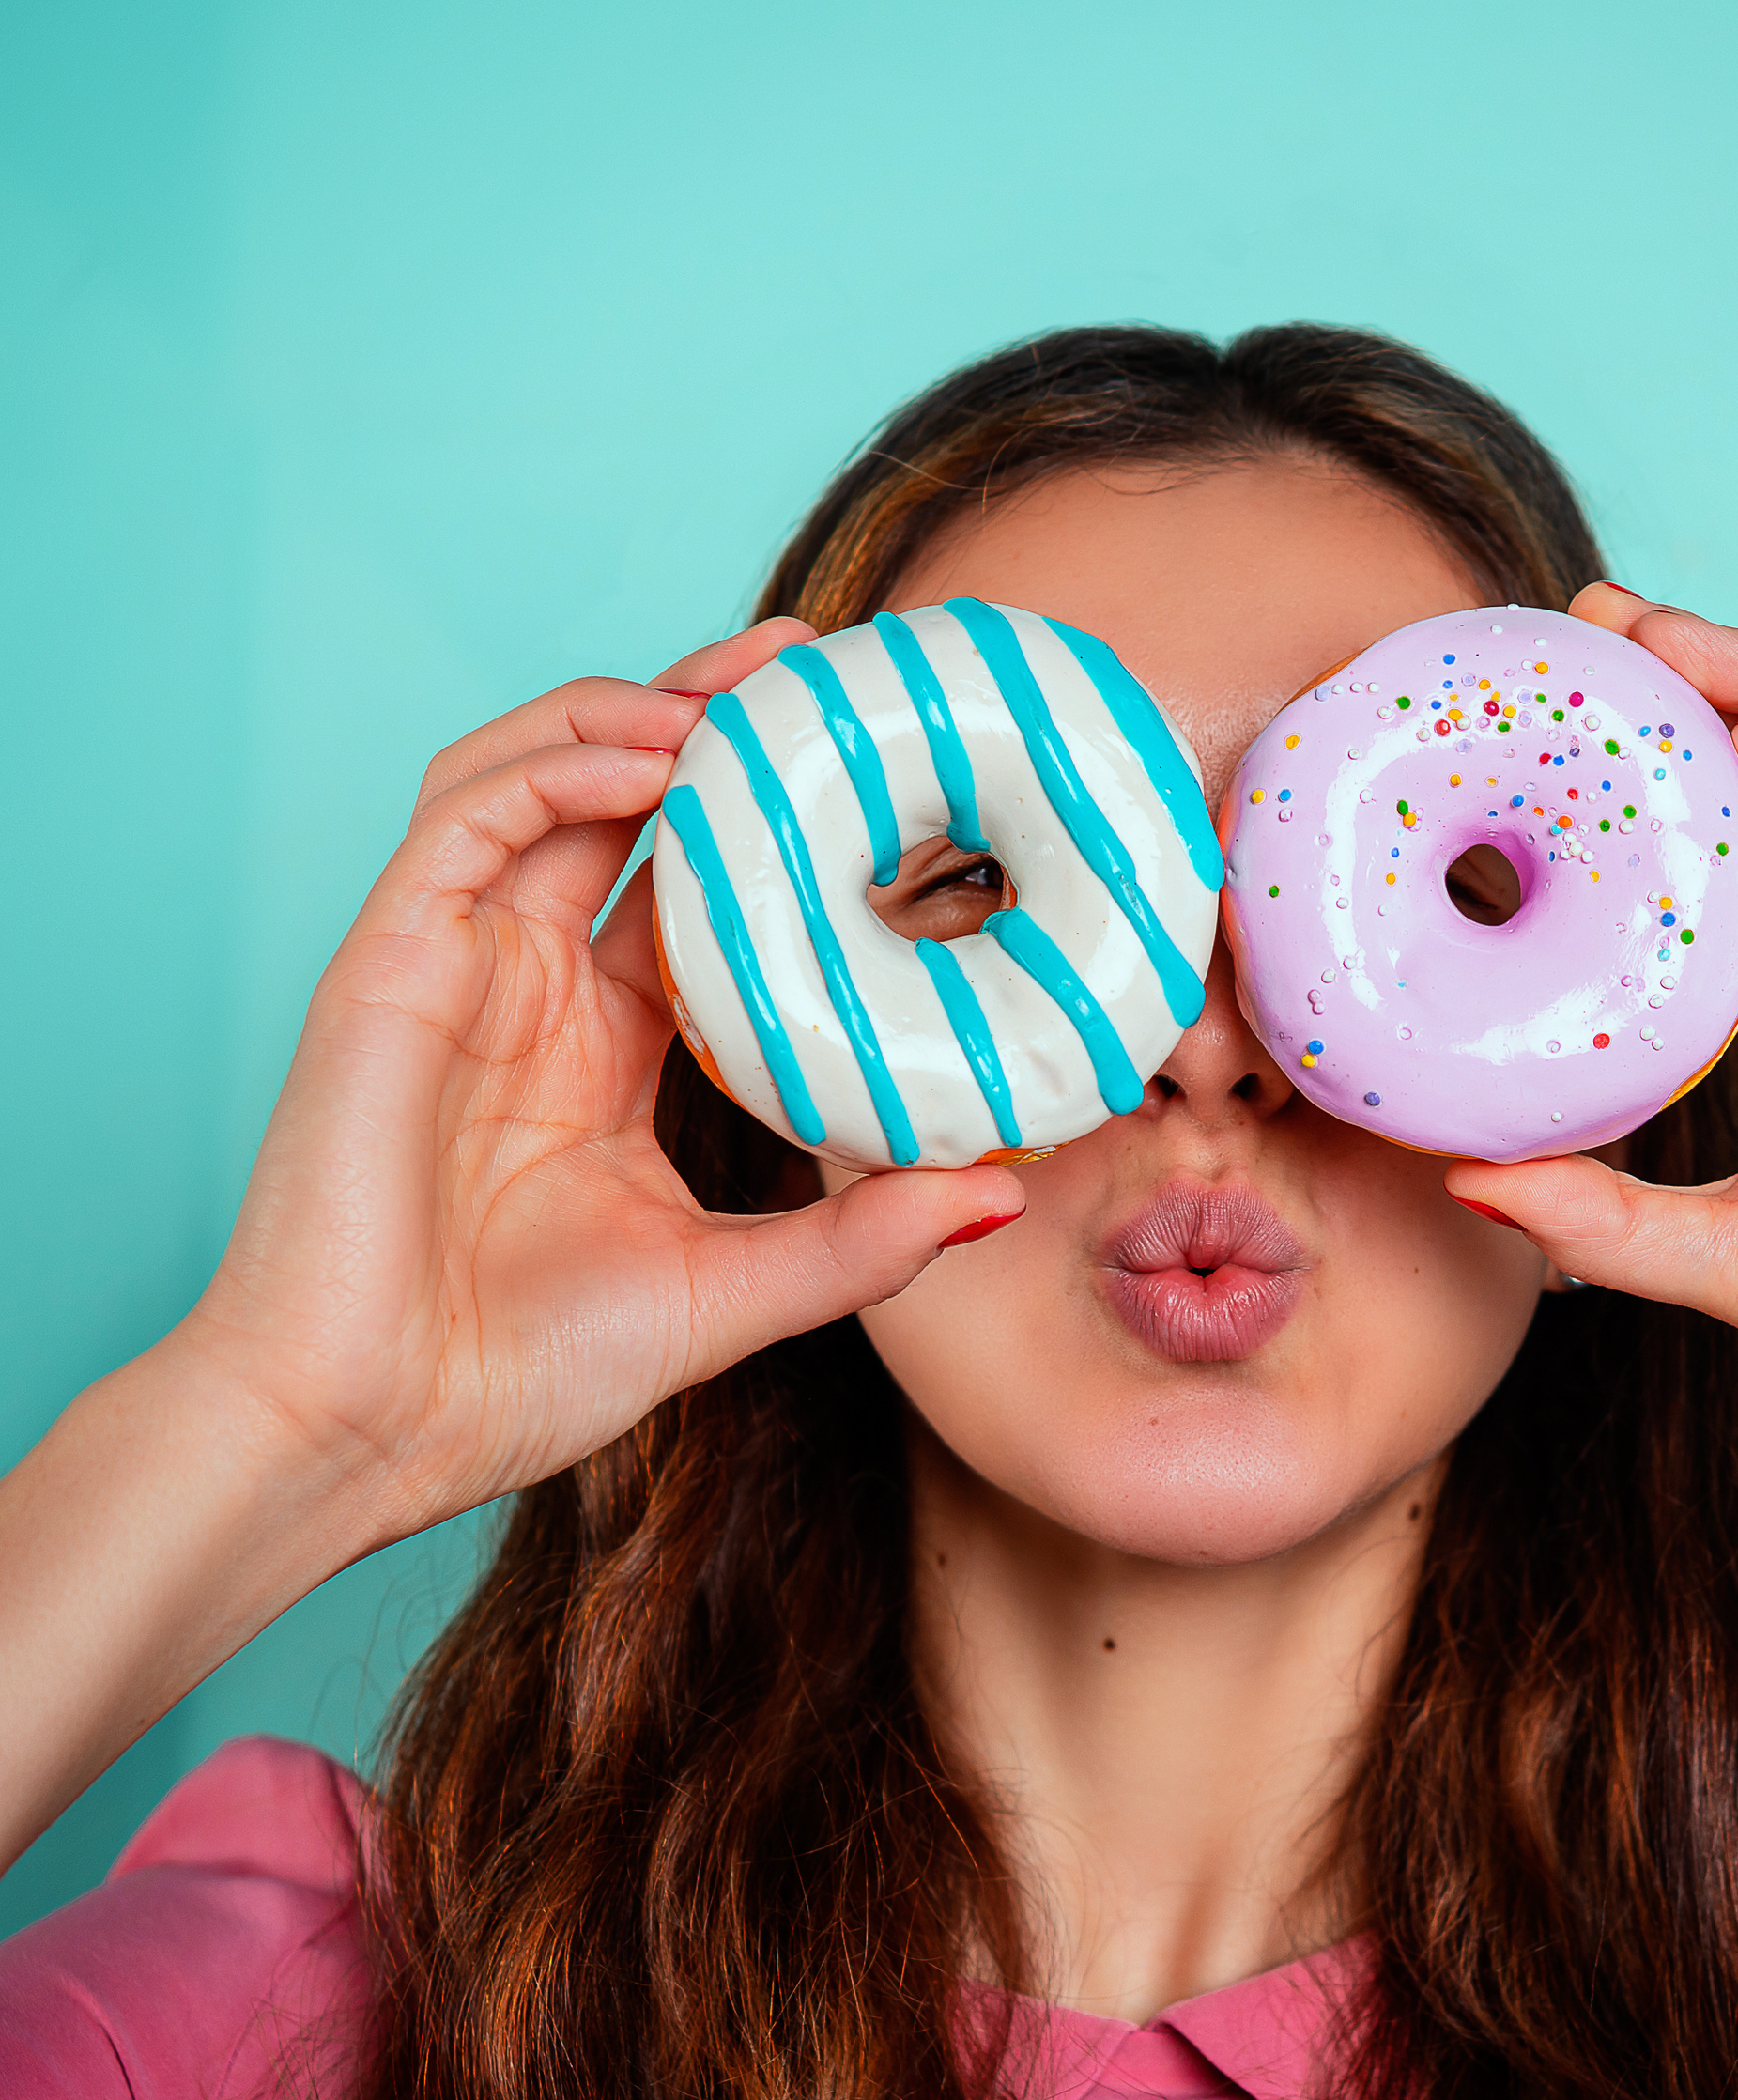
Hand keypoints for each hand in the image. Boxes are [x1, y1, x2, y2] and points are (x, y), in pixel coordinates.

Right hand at [177, 619, 1023, 1555]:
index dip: (769, 817)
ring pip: (540, 777)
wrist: (372, 1434)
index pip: (695, 885)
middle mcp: (534, 986)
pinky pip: (467, 819)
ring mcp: (458, 966)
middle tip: (818, 666)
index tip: (869, 763)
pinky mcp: (390, 963)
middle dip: (711, 717)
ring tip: (744, 693)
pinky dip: (556, 766)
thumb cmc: (526, 1374)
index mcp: (608, 1045)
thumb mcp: (735, 1288)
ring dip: (635, 716)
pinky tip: (652, 761)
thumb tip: (1003, 1193)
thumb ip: (861, 1239)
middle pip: (623, 801)